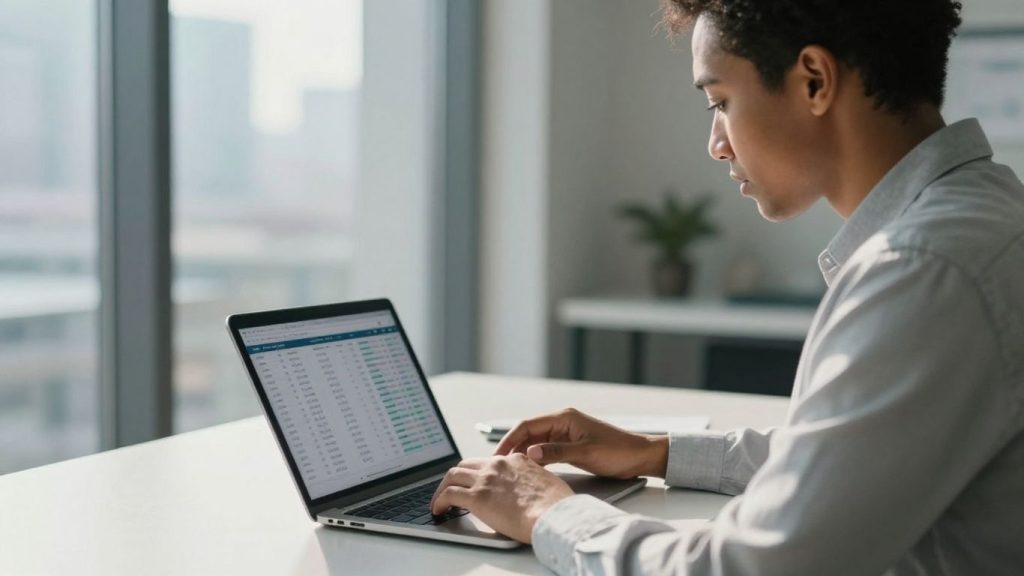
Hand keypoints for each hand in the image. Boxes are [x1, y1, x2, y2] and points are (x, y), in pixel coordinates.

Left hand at [429, 454, 573, 542]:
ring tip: (440, 501)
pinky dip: (439, 501)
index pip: (489, 462)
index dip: (479, 473)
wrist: (554, 514)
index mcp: (516, 460)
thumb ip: (531, 481)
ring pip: (452, 475)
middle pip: (466, 464)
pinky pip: (448, 494)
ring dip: (443, 488)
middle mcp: (498, 465)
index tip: (475, 483)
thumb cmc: (556, 505)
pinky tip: (438, 510)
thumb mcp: (546, 482)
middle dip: (456, 476)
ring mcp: (485, 479)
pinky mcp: (476, 497)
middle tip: (452, 489)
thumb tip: (528, 492)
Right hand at [494, 408, 668, 478]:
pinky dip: (535, 459)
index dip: (510, 439)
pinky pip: (546, 450)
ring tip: (508, 470)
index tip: (498, 455)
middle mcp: (562, 422)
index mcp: (564, 418)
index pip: (528, 425)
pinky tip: (528, 471)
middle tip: (498, 465)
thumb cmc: (618, 452)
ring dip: (522, 454)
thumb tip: (530, 453)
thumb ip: (557, 452)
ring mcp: (566, 434)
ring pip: (536, 442)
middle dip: (512, 447)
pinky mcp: (570, 445)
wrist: (640, 457)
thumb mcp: (586, 453)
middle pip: (528, 433)